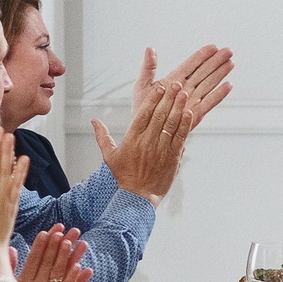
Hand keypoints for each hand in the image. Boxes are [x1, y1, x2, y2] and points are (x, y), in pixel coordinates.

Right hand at [16, 226, 92, 281]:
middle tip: (67, 229)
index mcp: (24, 281)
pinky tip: (82, 267)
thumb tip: (10, 249)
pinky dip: (76, 278)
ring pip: (61, 272)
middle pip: (50, 261)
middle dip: (59, 243)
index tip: (50, 231)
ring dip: (69, 256)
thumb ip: (10, 268)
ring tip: (77, 241)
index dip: (42, 244)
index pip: (34, 258)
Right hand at [95, 66, 189, 198]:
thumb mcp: (109, 156)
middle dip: (168, 98)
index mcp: (132, 139)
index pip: (143, 114)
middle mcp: (147, 142)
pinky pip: (180, 138)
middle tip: (175, 84)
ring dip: (178, 107)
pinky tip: (189, 113)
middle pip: (160, 115)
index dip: (152, 99)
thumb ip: (102, 136)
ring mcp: (161, 150)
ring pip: (171, 124)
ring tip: (183, 93)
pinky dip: (185, 125)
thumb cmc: (122, 177)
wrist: (136, 197)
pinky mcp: (172, 158)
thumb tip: (94, 120)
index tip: (159, 87)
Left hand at [150, 43, 234, 126]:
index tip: (213, 47)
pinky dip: (219, 95)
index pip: (191, 64)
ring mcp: (191, 101)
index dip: (202, 55)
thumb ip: (148, 68)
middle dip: (216, 61)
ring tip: (231, 63)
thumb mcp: (141, 85)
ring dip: (220, 74)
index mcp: (174, 79)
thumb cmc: (142, 110)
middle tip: (228, 51)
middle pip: (204, 72)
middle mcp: (185, 89)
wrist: (145, 132)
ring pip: (209, 84)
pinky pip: (209, 103)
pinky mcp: (195, 114)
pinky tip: (228, 86)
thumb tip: (150, 49)